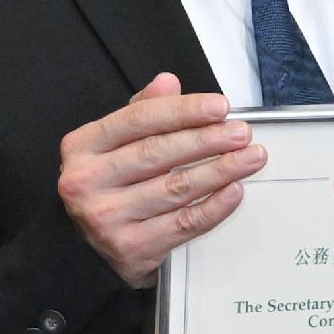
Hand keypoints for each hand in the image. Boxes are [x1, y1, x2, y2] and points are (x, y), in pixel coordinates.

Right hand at [58, 73, 265, 285]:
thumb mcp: (112, 146)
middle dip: (207, 140)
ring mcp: (106, 216)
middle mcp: (87, 181)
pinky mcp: (130, 247)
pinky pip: (184, 223)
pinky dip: (215, 206)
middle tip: (240, 133)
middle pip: (158, 153)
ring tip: (250, 157)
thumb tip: (168, 82)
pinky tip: (235, 190)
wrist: (87, 251)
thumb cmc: (107, 188)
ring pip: (176, 188)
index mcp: (82, 147)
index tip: (219, 106)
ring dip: (221, 170)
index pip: (139, 120)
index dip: (183, 111)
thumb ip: (141, 113)